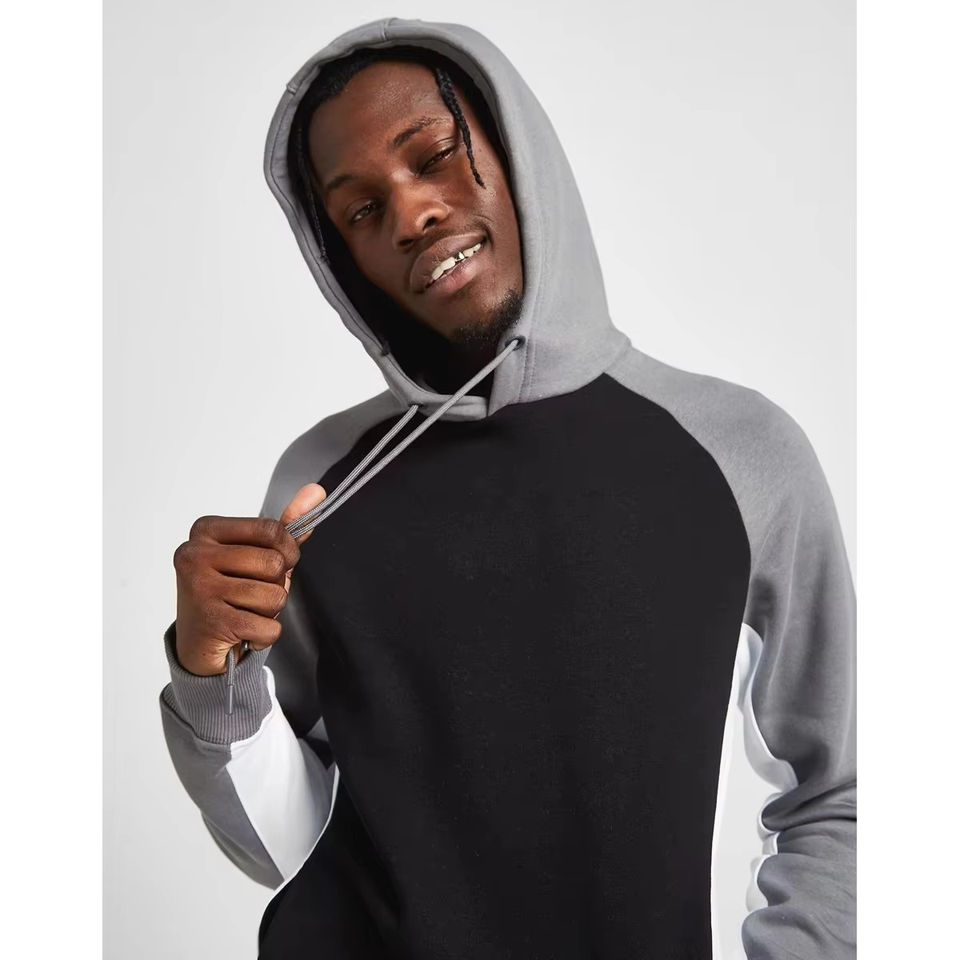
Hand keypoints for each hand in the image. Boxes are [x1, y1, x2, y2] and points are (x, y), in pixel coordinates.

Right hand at [171, 483, 326, 675]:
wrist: (198, 643)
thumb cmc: (230, 591)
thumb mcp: (255, 553)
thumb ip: (286, 526)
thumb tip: (317, 491)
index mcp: (206, 530)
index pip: (272, 529)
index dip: (288, 550)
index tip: (278, 562)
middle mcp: (195, 555)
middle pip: (275, 563)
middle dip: (277, 584)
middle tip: (254, 594)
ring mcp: (199, 589)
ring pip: (275, 596)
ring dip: (270, 610)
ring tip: (245, 611)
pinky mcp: (211, 623)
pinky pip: (268, 626)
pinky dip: (265, 634)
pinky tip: (244, 632)